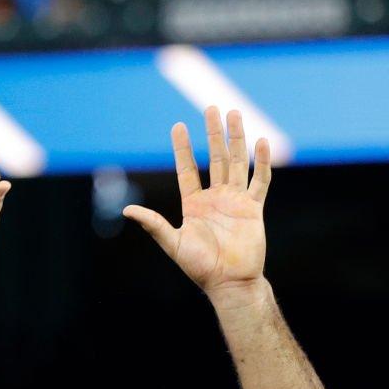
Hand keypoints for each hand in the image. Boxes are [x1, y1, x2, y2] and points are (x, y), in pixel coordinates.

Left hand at [123, 106, 270, 299]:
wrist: (228, 282)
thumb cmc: (199, 267)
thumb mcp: (172, 243)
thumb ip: (153, 224)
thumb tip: (127, 210)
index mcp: (193, 204)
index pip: (187, 169)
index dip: (183, 148)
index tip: (178, 126)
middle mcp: (215, 198)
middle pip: (215, 158)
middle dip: (213, 133)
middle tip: (211, 107)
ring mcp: (236, 201)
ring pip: (237, 162)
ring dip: (236, 138)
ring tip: (235, 114)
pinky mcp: (254, 209)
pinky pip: (259, 181)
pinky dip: (261, 162)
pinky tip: (261, 142)